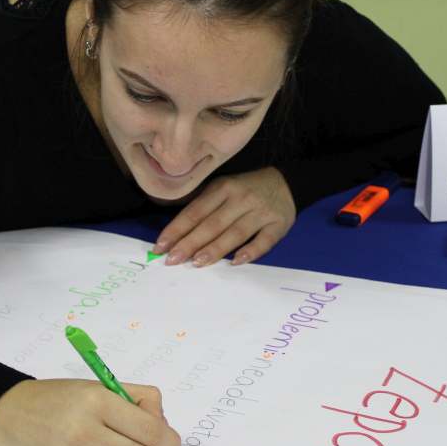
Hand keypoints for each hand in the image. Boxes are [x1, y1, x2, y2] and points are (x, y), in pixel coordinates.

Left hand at [155, 167, 295, 266]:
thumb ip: (203, 207)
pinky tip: (236, 261)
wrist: (285, 182)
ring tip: (197, 263)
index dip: (177, 229)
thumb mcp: (223, 189)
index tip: (160, 246)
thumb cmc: (245, 190)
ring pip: (235, 233)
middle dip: (190, 242)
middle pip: (212, 224)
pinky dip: (251, 251)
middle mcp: (240, 199)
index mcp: (223, 188)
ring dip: (215, 249)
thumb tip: (175, 234)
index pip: (195, 211)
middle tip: (172, 259)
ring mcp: (260, 212)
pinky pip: (264, 240)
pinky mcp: (278, 225)